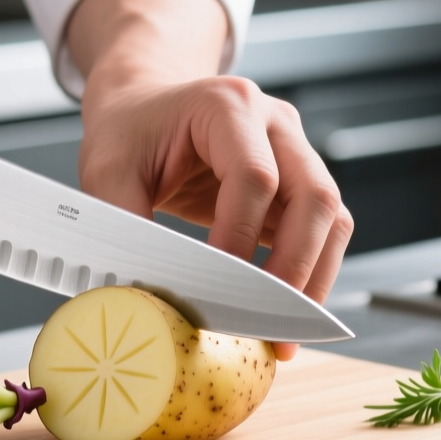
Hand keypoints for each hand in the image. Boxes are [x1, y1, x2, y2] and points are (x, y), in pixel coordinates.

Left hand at [67, 0, 353, 359]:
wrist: (146, 106)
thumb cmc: (131, 132)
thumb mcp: (108, 168)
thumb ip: (121, 223)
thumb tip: (139, 291)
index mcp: (227, 105)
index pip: (255, 177)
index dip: (241, 238)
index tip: (216, 290)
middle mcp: (274, 124)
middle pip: (315, 196)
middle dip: (295, 268)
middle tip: (266, 325)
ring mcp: (296, 152)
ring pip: (333, 218)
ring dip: (314, 278)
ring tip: (283, 334)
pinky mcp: (299, 185)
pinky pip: (324, 232)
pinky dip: (309, 274)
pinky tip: (282, 313)